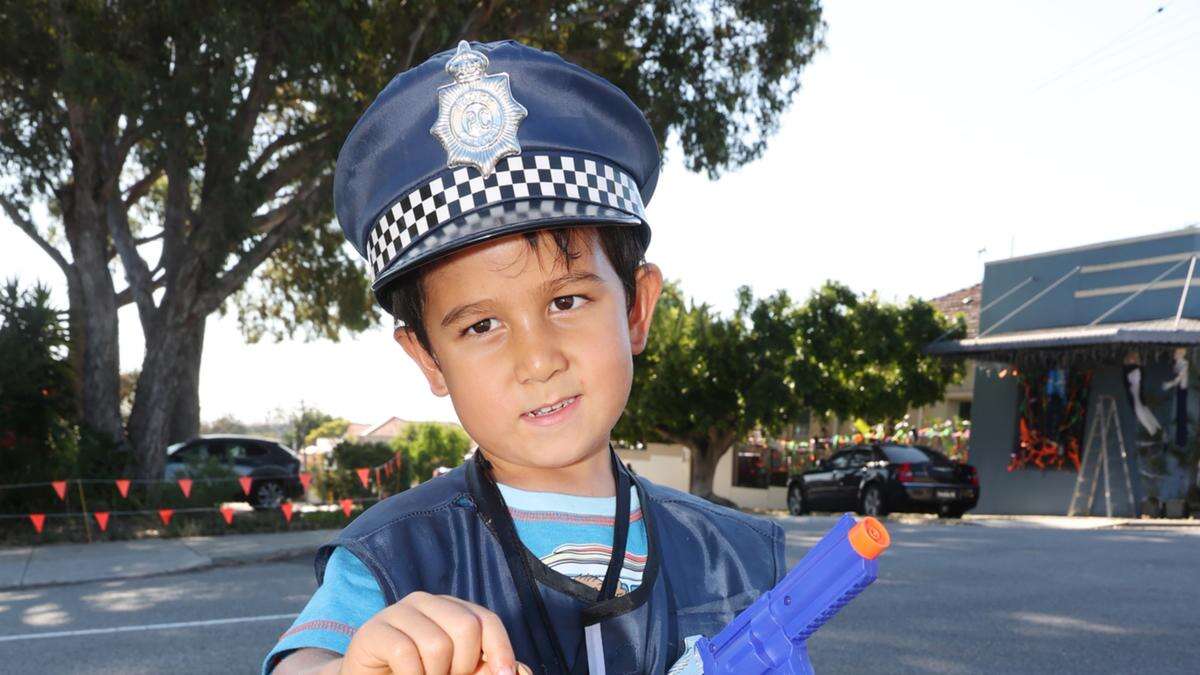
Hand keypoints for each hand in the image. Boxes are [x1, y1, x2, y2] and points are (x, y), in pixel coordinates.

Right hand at [339, 591, 525, 674]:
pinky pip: (405, 653)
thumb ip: (485, 670)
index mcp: (451, 609)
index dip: (501, 650)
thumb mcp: (457, 673)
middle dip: (463, 666)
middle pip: (466, 627)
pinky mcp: (373, 630)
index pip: (487, 620)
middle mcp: (427, 602)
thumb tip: (521, 672)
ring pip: (437, 644)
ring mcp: (398, 612)